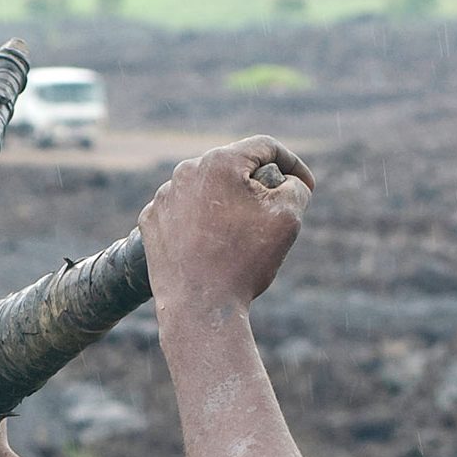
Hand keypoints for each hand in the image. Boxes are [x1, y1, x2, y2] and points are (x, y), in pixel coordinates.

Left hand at [139, 135, 314, 319]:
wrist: (199, 309)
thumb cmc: (245, 262)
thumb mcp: (288, 217)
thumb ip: (296, 186)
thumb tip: (288, 181)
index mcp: (220, 161)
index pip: (265, 147)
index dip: (292, 163)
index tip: (305, 185)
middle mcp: (186, 171)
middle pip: (233, 168)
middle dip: (256, 187)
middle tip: (271, 217)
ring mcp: (164, 197)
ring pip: (206, 191)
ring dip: (225, 205)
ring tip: (236, 238)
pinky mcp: (150, 222)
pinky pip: (183, 213)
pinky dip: (198, 224)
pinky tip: (209, 246)